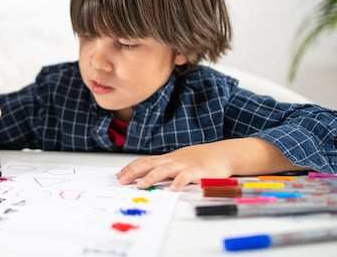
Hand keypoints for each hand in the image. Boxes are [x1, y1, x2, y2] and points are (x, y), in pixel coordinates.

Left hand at [116, 138, 302, 190]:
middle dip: (134, 172)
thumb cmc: (200, 159)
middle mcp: (173, 160)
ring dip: (152, 177)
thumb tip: (145, 176)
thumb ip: (164, 168)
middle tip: (122, 181)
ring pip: (165, 170)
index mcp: (168, 159)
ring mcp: (185, 165)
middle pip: (150, 164)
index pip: (145, 162)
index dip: (131, 168)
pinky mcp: (198, 171)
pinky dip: (180, 182)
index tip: (119, 175)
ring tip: (142, 185)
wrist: (223, 153)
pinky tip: (173, 189)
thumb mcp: (179, 162)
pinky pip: (187, 177)